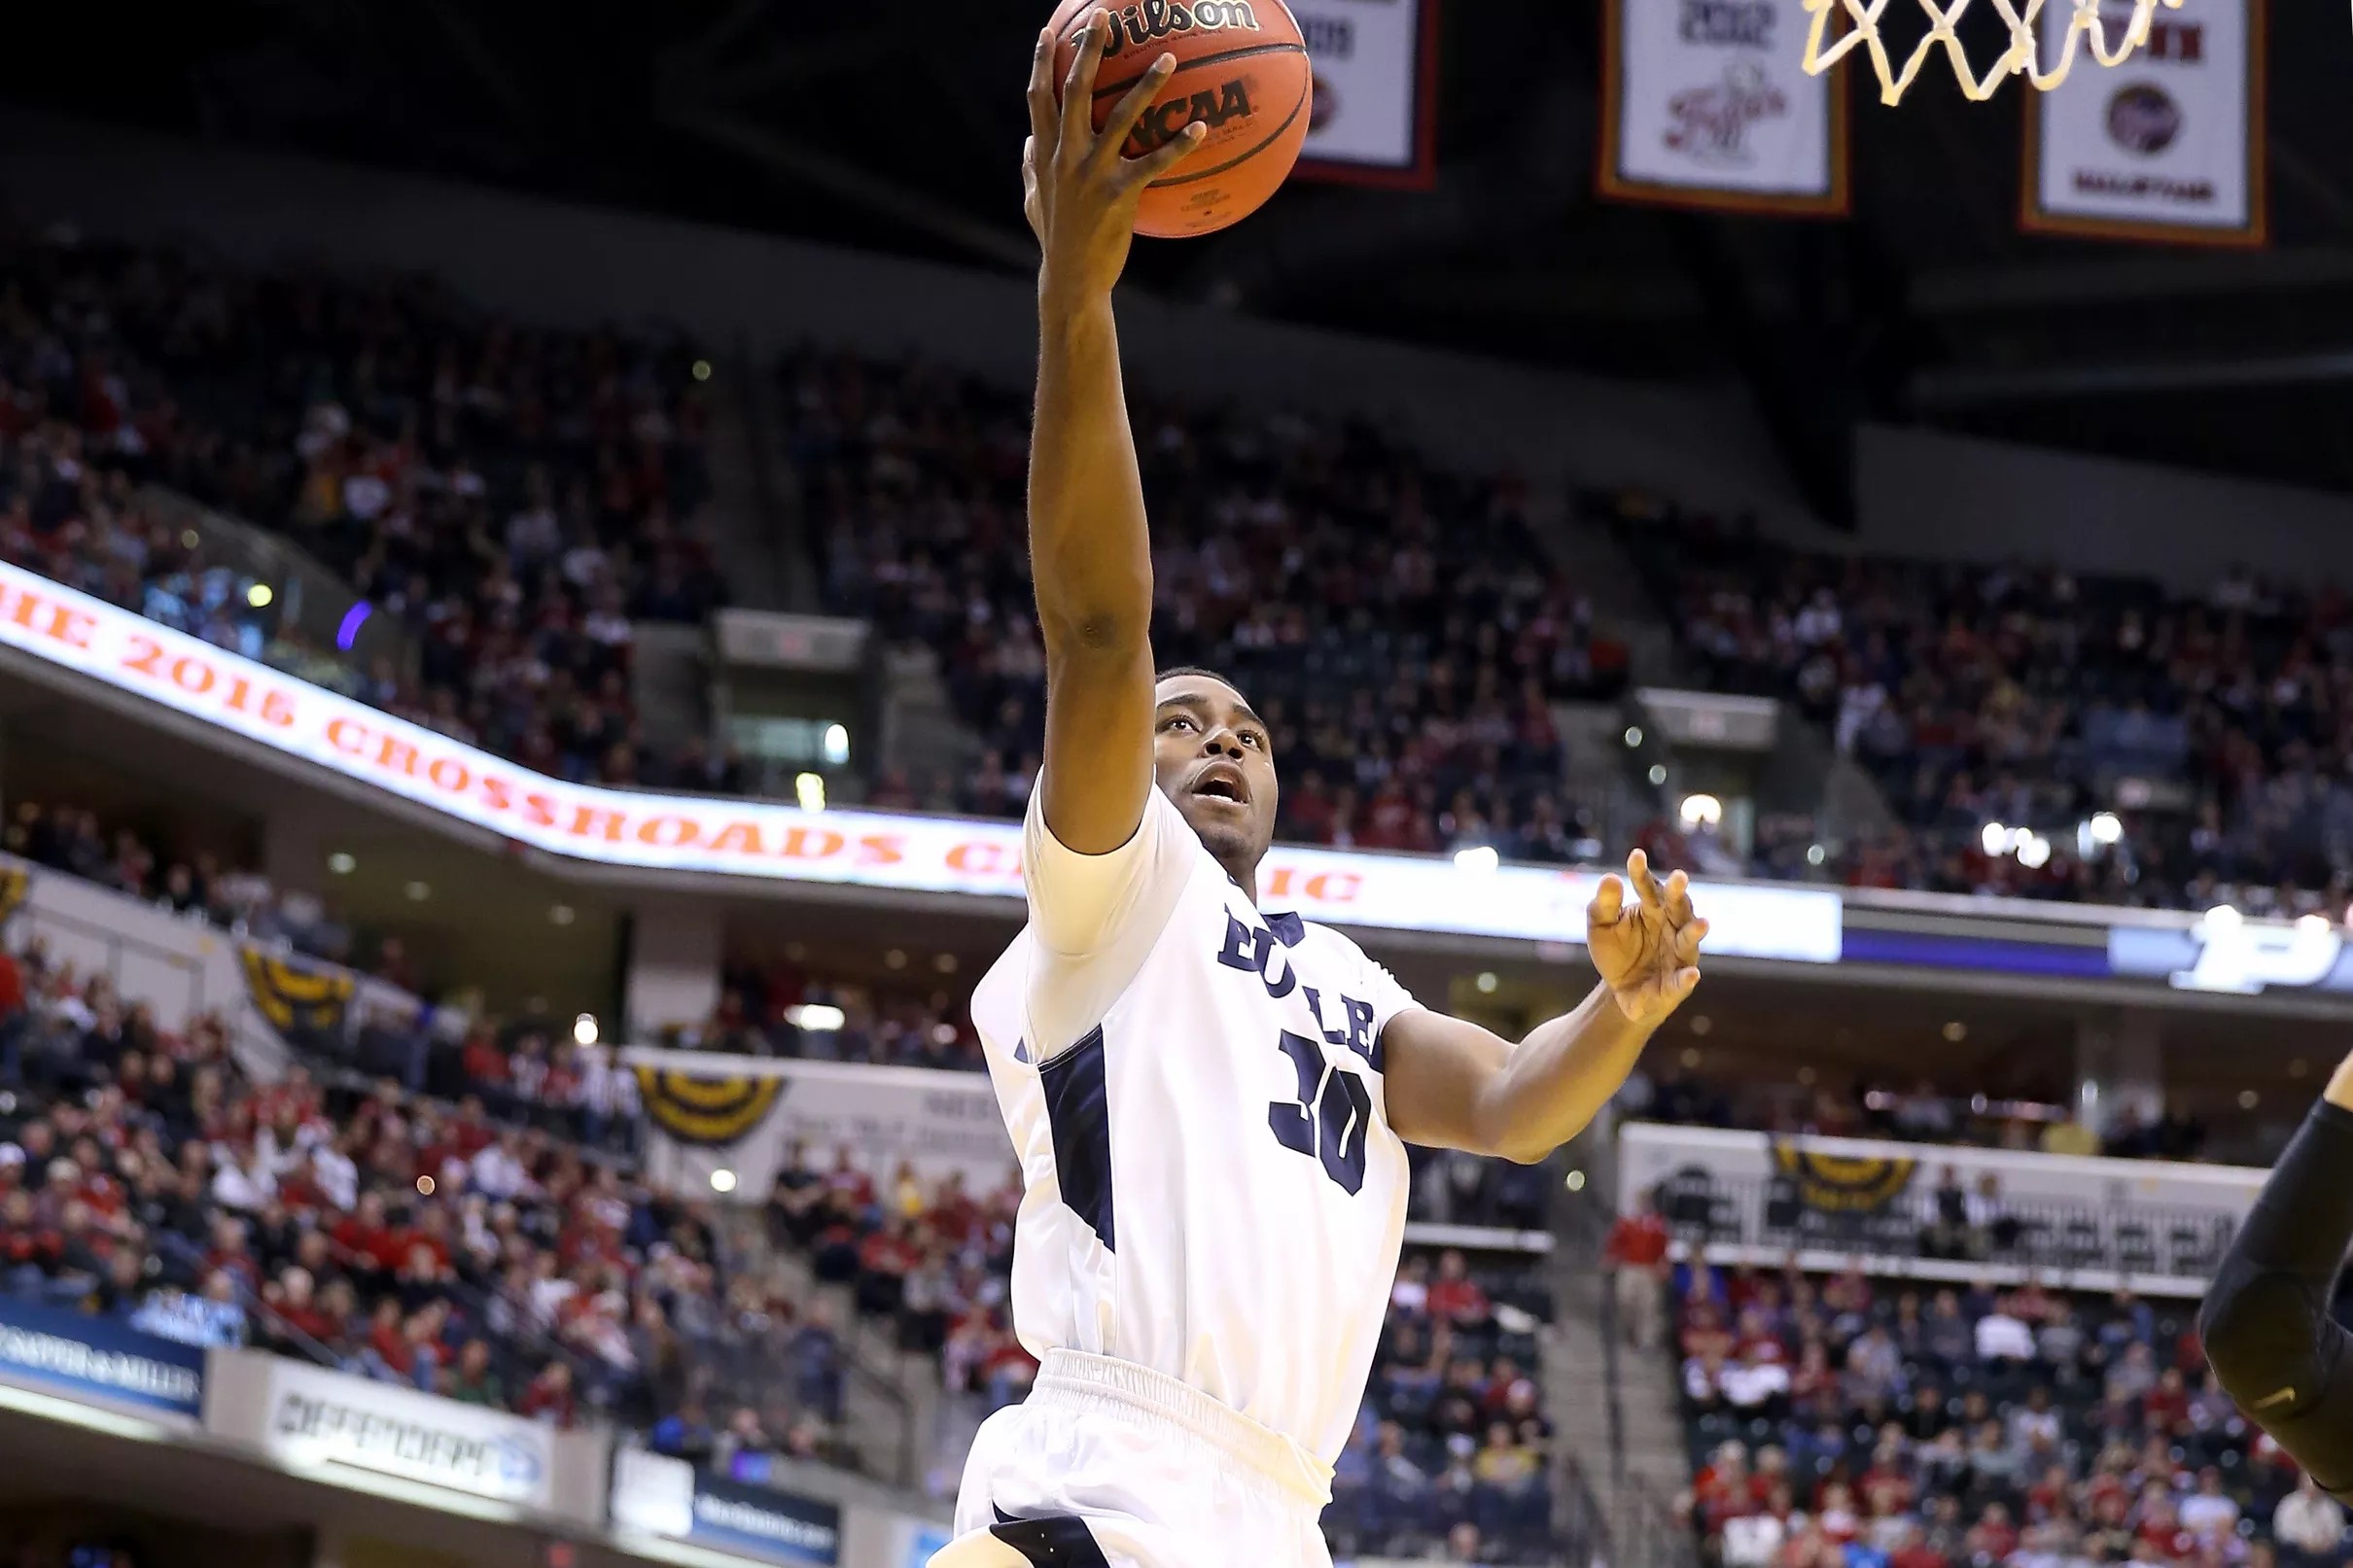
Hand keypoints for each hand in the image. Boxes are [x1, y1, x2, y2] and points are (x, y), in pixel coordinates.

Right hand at [1024, 10, 1205, 300]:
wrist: (1070, 280)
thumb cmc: (1056, 241)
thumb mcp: (1034, 202)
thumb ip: (1030, 168)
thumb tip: (1028, 142)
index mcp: (1046, 154)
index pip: (1039, 98)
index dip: (1041, 63)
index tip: (1049, 32)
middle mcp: (1066, 156)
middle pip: (1075, 91)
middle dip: (1088, 50)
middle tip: (1105, 18)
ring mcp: (1091, 174)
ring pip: (1121, 118)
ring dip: (1146, 84)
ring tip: (1168, 58)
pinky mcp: (1118, 195)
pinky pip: (1154, 163)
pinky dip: (1178, 144)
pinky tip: (1200, 128)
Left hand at [1588, 848, 1707, 1025]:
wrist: (1618, 991)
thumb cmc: (1615, 952)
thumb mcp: (1600, 927)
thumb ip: (1603, 906)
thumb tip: (1609, 878)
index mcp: (1652, 909)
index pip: (1648, 887)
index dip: (1641, 873)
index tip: (1636, 855)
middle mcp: (1671, 927)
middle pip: (1677, 907)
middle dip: (1678, 894)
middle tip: (1679, 877)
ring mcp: (1678, 955)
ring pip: (1688, 941)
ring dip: (1695, 932)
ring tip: (1702, 924)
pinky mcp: (1676, 984)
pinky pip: (1682, 980)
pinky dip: (1687, 978)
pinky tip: (1691, 974)